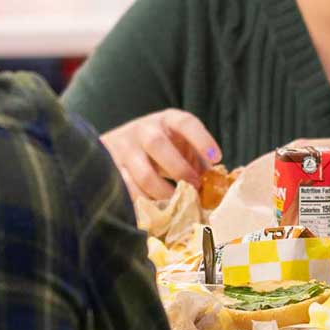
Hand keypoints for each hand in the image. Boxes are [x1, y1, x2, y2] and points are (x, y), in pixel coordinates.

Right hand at [101, 109, 220, 200]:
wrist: (122, 143)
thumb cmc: (165, 147)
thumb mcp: (182, 146)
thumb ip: (200, 161)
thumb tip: (217, 186)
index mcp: (168, 120)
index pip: (186, 122)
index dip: (202, 139)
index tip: (217, 158)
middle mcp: (144, 129)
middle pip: (158, 144)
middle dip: (179, 169)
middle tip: (194, 187)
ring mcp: (125, 148)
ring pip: (142, 173)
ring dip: (163, 192)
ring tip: (175, 202)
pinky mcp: (112, 168)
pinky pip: (128, 190)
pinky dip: (145, 203)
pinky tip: (156, 209)